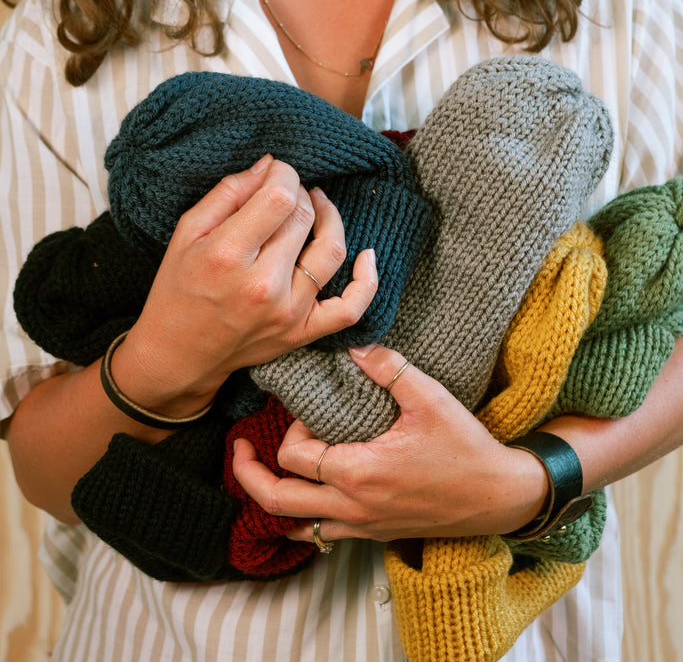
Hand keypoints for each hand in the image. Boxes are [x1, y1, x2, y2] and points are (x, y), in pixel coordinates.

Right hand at [113, 155, 377, 412]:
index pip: (280, 197)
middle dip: (299, 193)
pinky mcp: (302, 332)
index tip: (276, 173)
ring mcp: (288, 312)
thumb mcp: (186, 233)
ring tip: (316, 205)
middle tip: (285, 191)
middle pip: (304, 218)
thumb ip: (228, 193)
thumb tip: (268, 166)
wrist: (178, 355)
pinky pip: (350, 307)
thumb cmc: (178, 289)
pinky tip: (366, 255)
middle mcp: (263, 285)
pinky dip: (366, 280)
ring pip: (331, 250)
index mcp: (227, 255)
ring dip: (329, 218)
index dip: (284, 174)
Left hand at [232, 344, 549, 543]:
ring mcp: (361, 526)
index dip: (291, 430)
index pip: (293, 457)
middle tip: (240, 448)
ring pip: (294, 525)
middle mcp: (352, 506)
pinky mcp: (373, 534)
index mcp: (359, 472)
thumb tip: (354, 346)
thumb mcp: (430, 398)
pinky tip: (304, 495)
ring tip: (263, 471)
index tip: (310, 413)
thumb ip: (389, 368)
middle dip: (249, 473)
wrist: (499, 496)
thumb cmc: (465, 448)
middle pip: (276, 502)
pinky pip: (320, 535)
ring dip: (271, 499)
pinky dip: (300, 518)